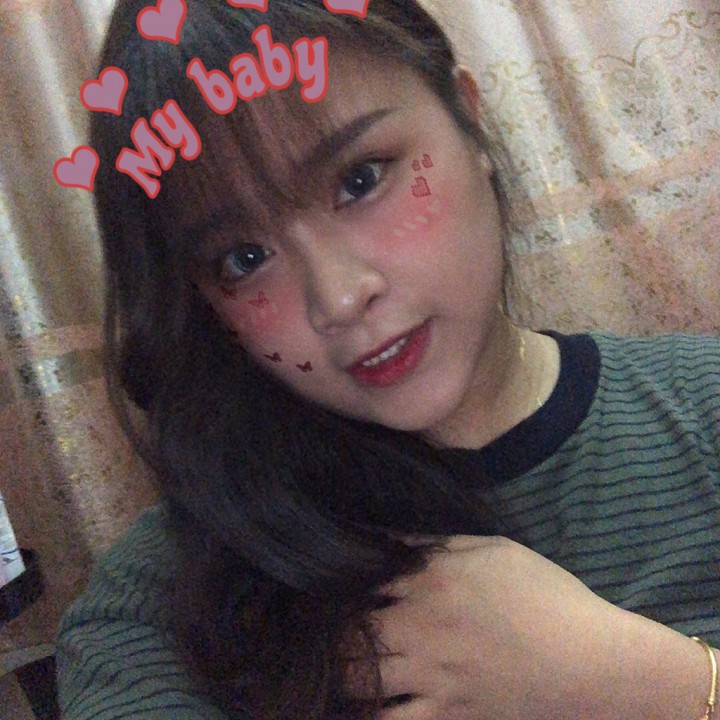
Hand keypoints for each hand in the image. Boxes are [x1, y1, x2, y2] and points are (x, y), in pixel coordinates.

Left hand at [345, 536, 711, 719]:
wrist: (591, 663)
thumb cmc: (546, 596)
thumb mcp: (493, 549)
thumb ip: (435, 543)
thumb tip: (389, 537)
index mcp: (430, 582)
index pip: (364, 583)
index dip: (345, 587)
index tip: (334, 590)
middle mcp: (420, 628)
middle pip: (350, 633)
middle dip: (333, 632)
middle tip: (328, 631)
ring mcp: (432, 676)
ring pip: (359, 680)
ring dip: (343, 673)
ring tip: (340, 667)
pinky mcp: (448, 716)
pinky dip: (373, 715)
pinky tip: (367, 707)